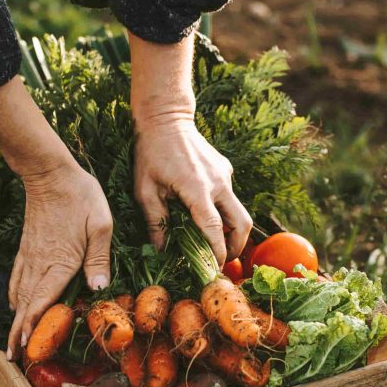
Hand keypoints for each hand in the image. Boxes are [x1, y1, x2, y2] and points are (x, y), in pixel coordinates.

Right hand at [7, 159, 112, 358]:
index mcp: (59, 262)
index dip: (33, 325)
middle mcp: (40, 264)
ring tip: (13, 341)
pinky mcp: (27, 249)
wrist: (49, 171)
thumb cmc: (80, 195)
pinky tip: (16, 306)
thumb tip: (98, 288)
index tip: (24, 346)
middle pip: (25, 305)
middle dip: (18, 333)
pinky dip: (15, 297)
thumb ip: (99, 257)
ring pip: (19, 294)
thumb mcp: (100, 224)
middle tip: (13, 357)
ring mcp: (30, 256)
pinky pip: (18, 279)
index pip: (42, 300)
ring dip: (15, 319)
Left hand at [128, 32, 251, 265]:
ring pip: (239, 211)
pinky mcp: (225, 169)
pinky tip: (205, 215)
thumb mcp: (144, 190)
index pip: (214, 228)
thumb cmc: (150, 154)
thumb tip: (161, 251)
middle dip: (236, 246)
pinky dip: (223, 212)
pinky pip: (229, 197)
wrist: (166, 118)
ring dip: (231, 231)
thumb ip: (155, 222)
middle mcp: (218, 183)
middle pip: (242, 223)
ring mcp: (224, 175)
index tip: (214, 268)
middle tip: (222, 261)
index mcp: (197, 189)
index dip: (217, 252)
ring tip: (217, 245)